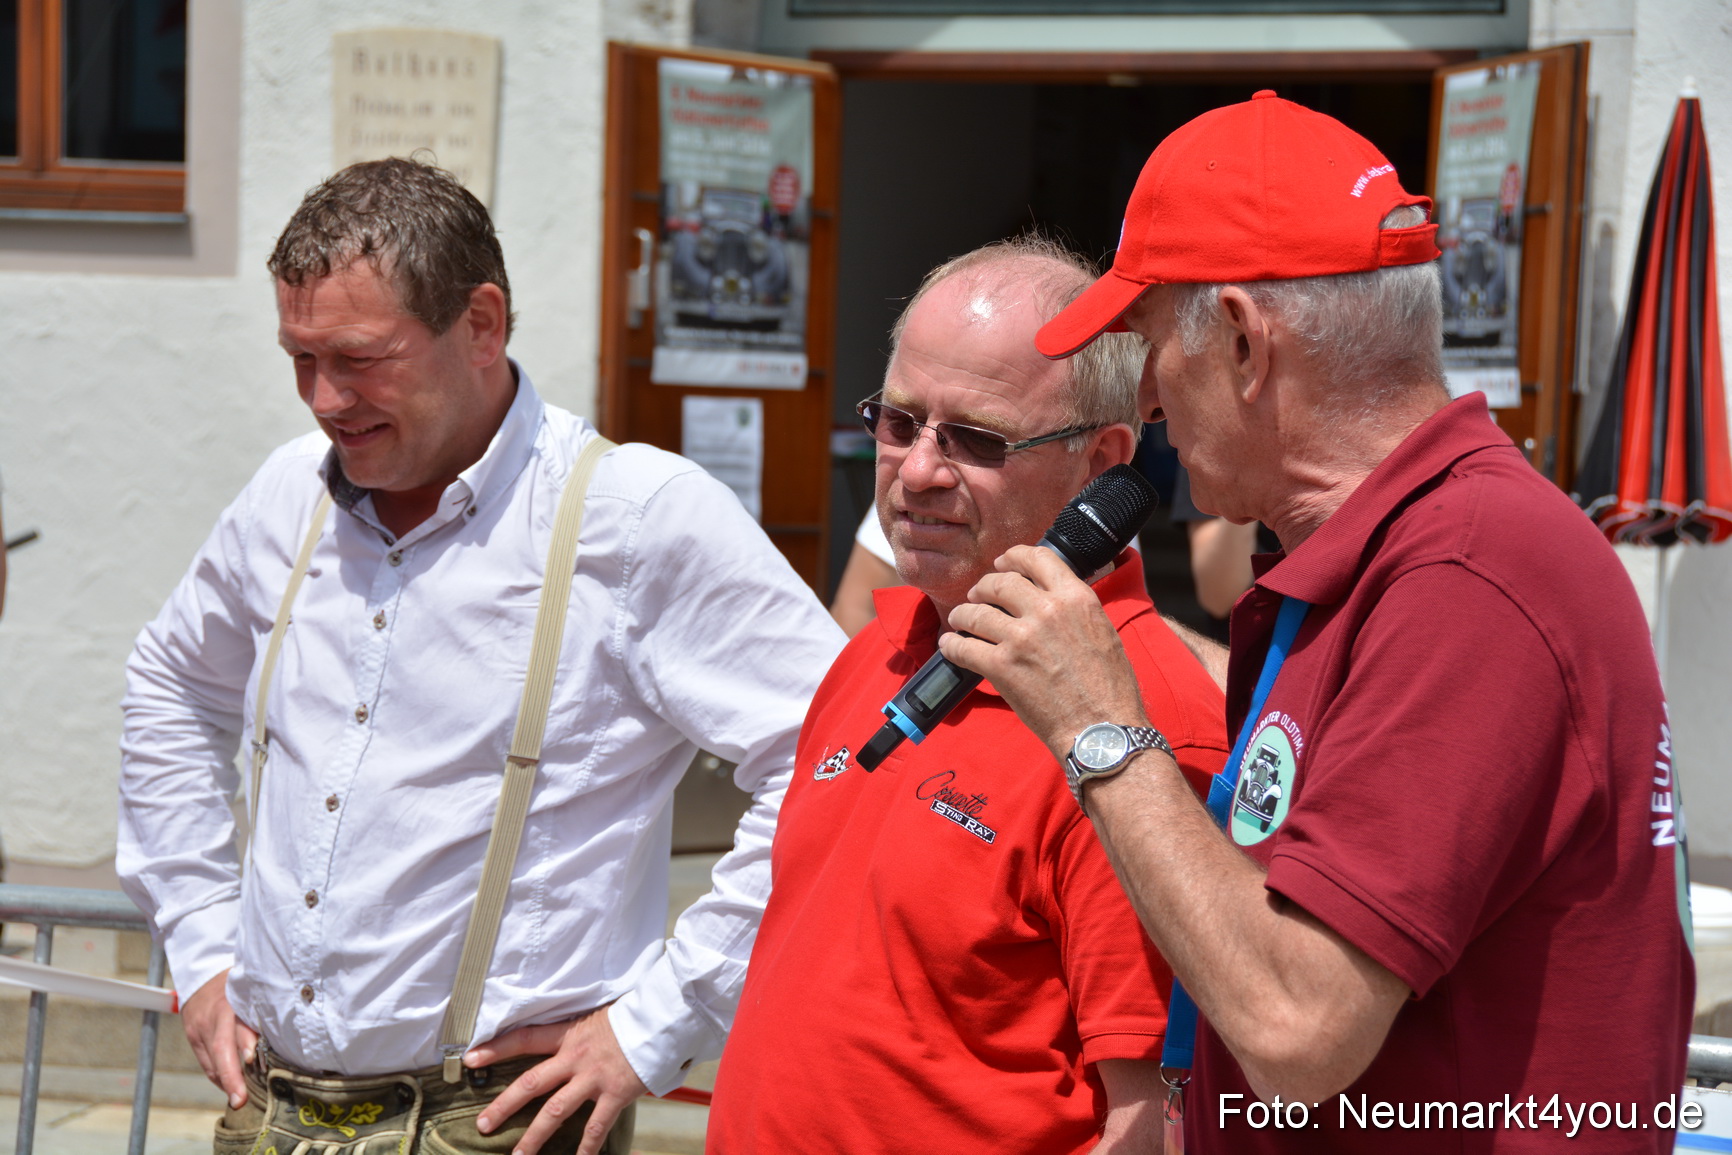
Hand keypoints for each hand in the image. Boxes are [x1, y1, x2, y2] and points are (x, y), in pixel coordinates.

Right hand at [180, 969, 257, 1108]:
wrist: (203, 975)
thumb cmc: (239, 984)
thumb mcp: (253, 988)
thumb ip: (264, 1009)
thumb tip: (286, 1036)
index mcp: (234, 1000)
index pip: (238, 1023)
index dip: (245, 1041)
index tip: (253, 1059)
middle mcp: (215, 1015)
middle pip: (220, 1048)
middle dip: (231, 1076)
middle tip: (240, 1099)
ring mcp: (200, 1026)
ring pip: (211, 1060)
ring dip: (226, 1081)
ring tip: (240, 1099)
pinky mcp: (193, 1036)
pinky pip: (205, 1062)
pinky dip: (218, 1076)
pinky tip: (230, 1086)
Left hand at [466, 1007, 647, 1154]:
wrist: (660, 1020)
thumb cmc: (628, 1018)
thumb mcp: (593, 1019)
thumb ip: (573, 1035)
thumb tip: (555, 1047)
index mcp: (568, 1035)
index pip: (525, 1039)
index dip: (496, 1049)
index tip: (470, 1060)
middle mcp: (576, 1057)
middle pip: (531, 1083)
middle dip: (504, 1106)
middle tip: (482, 1125)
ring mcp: (594, 1077)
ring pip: (555, 1111)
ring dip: (534, 1137)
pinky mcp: (615, 1094)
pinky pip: (596, 1127)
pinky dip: (586, 1148)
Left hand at [940, 545, 1148, 761]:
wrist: (1102, 727)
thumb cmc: (1109, 688)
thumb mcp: (1102, 631)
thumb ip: (1075, 610)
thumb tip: (1052, 600)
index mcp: (1075, 598)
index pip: (1037, 558)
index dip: (1013, 557)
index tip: (1002, 563)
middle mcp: (1047, 610)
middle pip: (1000, 582)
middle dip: (983, 586)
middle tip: (977, 595)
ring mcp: (1021, 637)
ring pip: (975, 612)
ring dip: (962, 614)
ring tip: (959, 620)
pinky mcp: (1002, 666)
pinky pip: (963, 647)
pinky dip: (951, 645)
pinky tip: (949, 645)